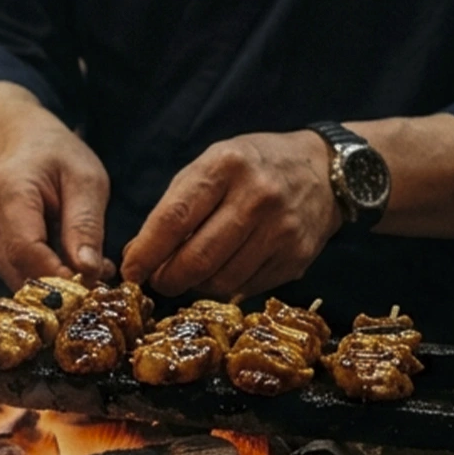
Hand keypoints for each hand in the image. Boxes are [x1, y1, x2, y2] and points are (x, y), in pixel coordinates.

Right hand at [0, 104, 112, 288]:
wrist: (22, 146)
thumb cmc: (58, 158)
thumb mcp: (86, 180)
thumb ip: (85, 225)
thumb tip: (86, 271)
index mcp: (8, 192)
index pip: (25, 250)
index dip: (57, 275)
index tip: (92, 284)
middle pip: (19, 270)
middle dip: (61, 284)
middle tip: (101, 276)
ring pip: (17, 279)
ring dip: (55, 283)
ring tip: (87, 264)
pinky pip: (14, 275)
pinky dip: (43, 277)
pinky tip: (64, 260)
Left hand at [120, 130, 342, 298]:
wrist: (323, 171)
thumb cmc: (252, 167)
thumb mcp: (210, 166)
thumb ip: (174, 206)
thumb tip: (138, 256)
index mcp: (226, 166)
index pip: (174, 219)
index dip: (146, 252)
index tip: (130, 271)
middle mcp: (257, 197)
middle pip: (197, 258)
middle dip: (166, 278)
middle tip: (156, 280)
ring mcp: (281, 230)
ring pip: (220, 280)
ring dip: (194, 286)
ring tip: (187, 275)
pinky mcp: (297, 257)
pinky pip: (246, 287)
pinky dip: (224, 288)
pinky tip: (219, 273)